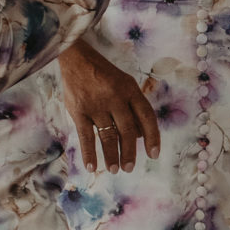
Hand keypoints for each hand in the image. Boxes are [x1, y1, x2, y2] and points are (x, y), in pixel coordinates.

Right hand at [59, 39, 160, 173]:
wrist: (76, 59)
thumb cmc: (104, 74)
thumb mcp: (125, 83)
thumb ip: (134, 107)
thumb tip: (141, 135)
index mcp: (130, 90)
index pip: (147, 117)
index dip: (153, 137)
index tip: (154, 154)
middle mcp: (115, 98)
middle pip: (128, 131)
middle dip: (130, 152)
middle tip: (129, 168)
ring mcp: (96, 105)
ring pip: (108, 136)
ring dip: (112, 156)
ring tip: (114, 170)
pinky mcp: (78, 111)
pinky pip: (86, 136)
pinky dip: (89, 153)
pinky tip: (92, 166)